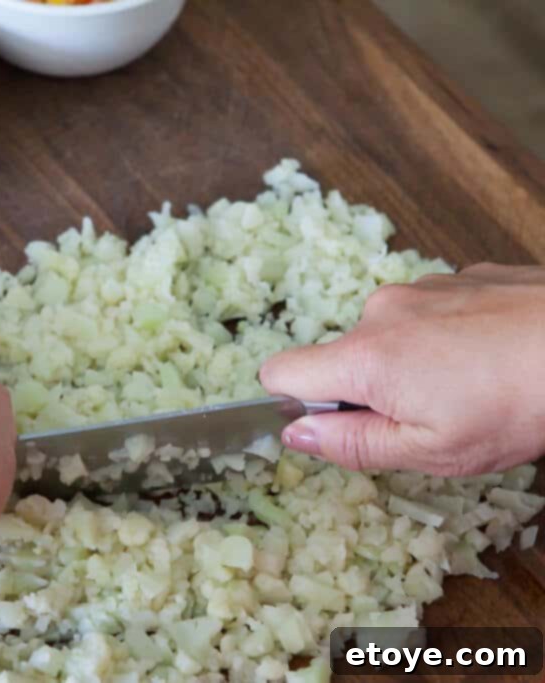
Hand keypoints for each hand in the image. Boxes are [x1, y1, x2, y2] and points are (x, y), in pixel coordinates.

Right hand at [260, 263, 544, 475]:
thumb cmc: (520, 404)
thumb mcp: (432, 451)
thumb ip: (353, 443)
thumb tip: (295, 433)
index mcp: (365, 359)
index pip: (279, 372)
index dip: (295, 403)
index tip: (337, 424)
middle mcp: (382, 311)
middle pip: (343, 357)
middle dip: (370, 390)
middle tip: (431, 417)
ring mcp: (423, 287)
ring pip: (390, 335)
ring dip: (414, 363)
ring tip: (473, 387)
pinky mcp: (462, 276)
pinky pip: (430, 313)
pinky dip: (449, 337)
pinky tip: (492, 358)